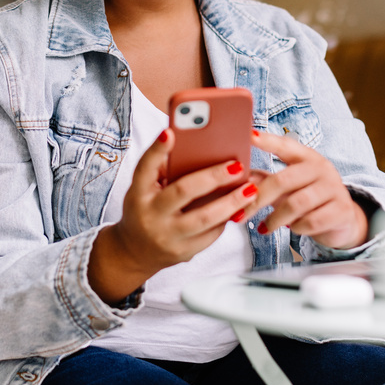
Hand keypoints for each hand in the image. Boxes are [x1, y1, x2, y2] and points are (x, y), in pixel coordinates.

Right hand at [88, 128, 257, 303]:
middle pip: (183, 192)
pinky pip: (210, 235)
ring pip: (204, 218)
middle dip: (213, 177)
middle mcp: (150, 215)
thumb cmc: (144, 209)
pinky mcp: (183, 252)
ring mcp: (167, 236)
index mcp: (138, 193)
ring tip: (250, 188)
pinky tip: (239, 206)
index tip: (171, 132)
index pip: (145, 168)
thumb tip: (194, 146)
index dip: (157, 150)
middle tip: (237, 165)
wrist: (134, 252)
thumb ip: (162, 170)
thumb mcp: (144, 189)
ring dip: (231, 202)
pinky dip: (226, 219)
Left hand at [232, 130, 368, 249]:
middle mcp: (321, 168)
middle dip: (257, 199)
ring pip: (296, 204)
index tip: (248, 135)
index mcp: (306, 157)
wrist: (343, 220)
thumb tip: (235, 176)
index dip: (267, 141)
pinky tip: (292, 229)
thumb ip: (264, 180)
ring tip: (264, 227)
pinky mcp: (341, 210)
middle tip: (239, 215)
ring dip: (275, 219)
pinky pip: (311, 222)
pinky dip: (296, 228)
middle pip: (282, 180)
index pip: (285, 146)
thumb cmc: (308, 198)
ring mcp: (334, 188)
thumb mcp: (287, 186)